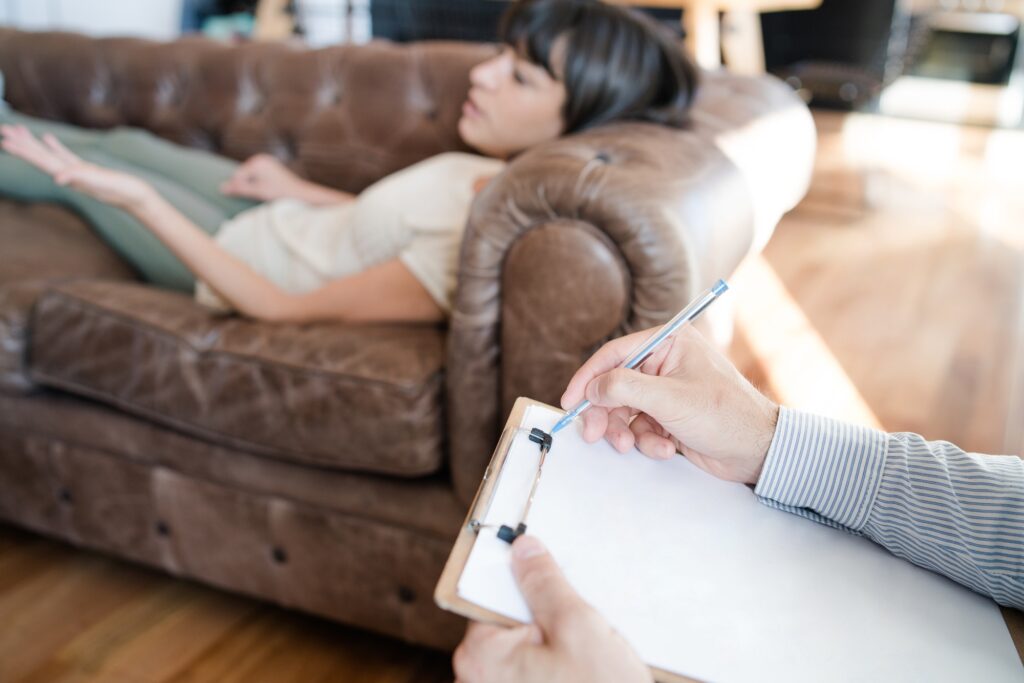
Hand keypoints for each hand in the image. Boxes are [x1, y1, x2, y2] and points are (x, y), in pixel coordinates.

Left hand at [0, 125, 153, 210]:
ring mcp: (78, 173)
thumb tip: (57, 178)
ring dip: (34, 144)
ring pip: (50, 156)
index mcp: (72, 176)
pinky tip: (48, 138)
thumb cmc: (125, 191)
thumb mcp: (102, 183)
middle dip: (22, 145)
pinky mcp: (88, 170)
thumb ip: (80, 178)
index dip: (24, 151)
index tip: (5, 141)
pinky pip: (67, 156)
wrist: (141, 199)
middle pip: (41, 158)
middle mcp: (70, 175)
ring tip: (17, 131)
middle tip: (2, 131)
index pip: (42, 161)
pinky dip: (55, 147)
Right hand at [220, 153, 303, 201]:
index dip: (240, 187)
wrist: (299, 193)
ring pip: (250, 175)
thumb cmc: (279, 193)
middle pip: (243, 174)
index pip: (238, 176)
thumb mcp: (257, 192)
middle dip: (246, 185)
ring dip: (252, 184)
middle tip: (260, 193)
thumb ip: (239, 189)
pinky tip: (265, 189)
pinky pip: (257, 175)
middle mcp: (261, 158)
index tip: (252, 195)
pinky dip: (257, 182)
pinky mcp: (270, 166)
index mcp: (257, 162)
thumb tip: (220, 187)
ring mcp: (266, 161)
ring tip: (263, 192)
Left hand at [453, 536, 650, 682]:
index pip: (489, 593)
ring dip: (554, 642)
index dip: (521, 577)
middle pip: (507, 621)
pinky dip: (555, 664)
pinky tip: (584, 672)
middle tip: (579, 622)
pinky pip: (531, 670)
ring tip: (586, 655)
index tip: (540, 561)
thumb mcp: (577, 626)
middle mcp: (475, 680)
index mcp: (480, 654)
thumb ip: (545, 583)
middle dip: (543, 614)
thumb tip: (523, 549)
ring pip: (523, 648)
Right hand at [560, 325, 778, 484]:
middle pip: (614, 386)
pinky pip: (640, 427)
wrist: (759, 451)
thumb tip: (592, 388)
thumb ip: (625, 388)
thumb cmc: (725, 416)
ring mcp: (666, 391)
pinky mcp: (669, 417)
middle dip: (606, 413)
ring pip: (624, 410)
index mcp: (668, 343)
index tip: (570, 401)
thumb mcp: (670, 399)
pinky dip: (647, 441)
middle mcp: (665, 363)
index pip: (614, 354)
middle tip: (595, 435)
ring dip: (627, 432)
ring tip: (636, 446)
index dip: (588, 378)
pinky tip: (665, 448)